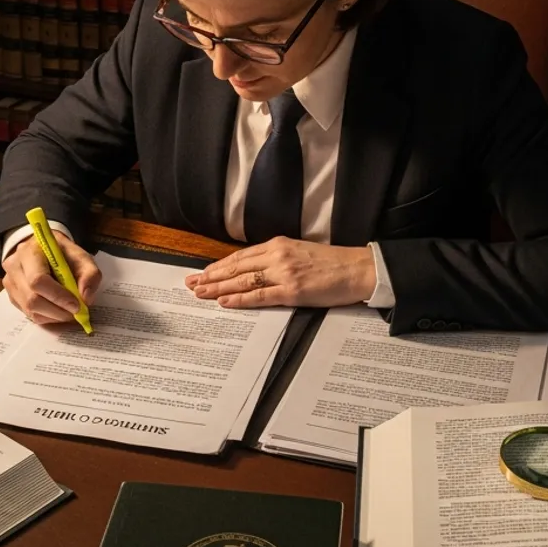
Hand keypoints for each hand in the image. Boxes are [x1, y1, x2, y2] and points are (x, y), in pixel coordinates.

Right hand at [2, 231, 101, 324]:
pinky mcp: (12, 296)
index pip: (38, 280)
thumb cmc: (63, 254)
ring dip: (54, 316)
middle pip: (32, 299)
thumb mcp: (82, 257)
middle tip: (76, 312)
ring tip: (69, 310)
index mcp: (30, 252)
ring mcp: (10, 283)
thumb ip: (89, 275)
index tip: (77, 305)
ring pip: (30, 310)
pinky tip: (58, 309)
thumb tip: (86, 298)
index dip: (58, 296)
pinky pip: (29, 314)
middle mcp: (14, 267)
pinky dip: (48, 317)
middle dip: (58, 311)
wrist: (44, 251)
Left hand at [184, 237, 375, 308]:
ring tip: (200, 293)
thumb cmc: (332, 263)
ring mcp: (284, 273)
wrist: (357, 269)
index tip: (202, 272)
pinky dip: (239, 299)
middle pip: (236, 267)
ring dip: (218, 288)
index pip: (240, 256)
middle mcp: (277, 256)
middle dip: (210, 276)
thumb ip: (277, 258)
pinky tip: (224, 301)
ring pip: (242, 281)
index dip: (219, 265)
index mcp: (278, 245)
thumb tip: (254, 270)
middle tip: (190, 284)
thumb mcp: (300, 252)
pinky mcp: (292, 291)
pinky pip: (259, 296)